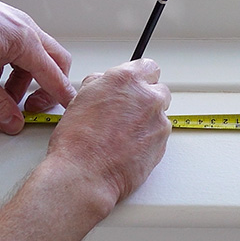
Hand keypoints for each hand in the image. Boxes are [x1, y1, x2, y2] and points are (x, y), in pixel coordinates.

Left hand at [0, 0, 76, 133]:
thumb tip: (12, 121)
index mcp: (24, 41)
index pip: (55, 75)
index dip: (63, 96)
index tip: (68, 110)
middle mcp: (23, 28)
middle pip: (51, 63)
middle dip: (44, 89)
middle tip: (29, 107)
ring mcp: (11, 23)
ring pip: (28, 59)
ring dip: (17, 83)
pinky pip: (12, 50)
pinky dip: (5, 70)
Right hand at [45, 59, 171, 208]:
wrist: (84, 174)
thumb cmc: (77, 140)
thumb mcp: (81, 98)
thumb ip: (102, 84)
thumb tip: (106, 85)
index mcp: (126, 79)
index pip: (148, 67)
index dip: (141, 78)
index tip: (136, 86)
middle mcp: (147, 97)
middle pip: (159, 90)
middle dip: (146, 99)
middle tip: (127, 114)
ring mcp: (158, 120)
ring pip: (159, 115)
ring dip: (147, 121)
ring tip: (123, 136)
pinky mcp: (163, 143)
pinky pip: (159, 136)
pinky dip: (148, 140)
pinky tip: (128, 148)